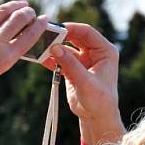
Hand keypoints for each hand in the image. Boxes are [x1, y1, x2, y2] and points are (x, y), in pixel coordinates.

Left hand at [0, 1, 48, 113]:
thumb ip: (5, 54)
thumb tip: (13, 38)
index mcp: (5, 58)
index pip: (30, 35)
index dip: (40, 24)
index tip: (45, 19)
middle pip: (18, 17)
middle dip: (28, 12)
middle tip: (31, 11)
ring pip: (3, 11)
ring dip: (15, 6)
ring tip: (21, 5)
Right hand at [43, 22, 124, 144]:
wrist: (96, 116)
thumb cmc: (99, 100)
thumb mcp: (85, 81)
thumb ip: (70, 64)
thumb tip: (54, 47)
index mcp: (105, 51)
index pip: (87, 32)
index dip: (71, 28)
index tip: (55, 28)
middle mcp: (94, 53)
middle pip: (74, 38)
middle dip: (60, 37)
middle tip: (44, 36)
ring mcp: (83, 61)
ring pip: (65, 49)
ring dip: (53, 49)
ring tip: (39, 47)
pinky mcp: (73, 69)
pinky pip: (60, 60)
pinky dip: (50, 59)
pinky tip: (40, 58)